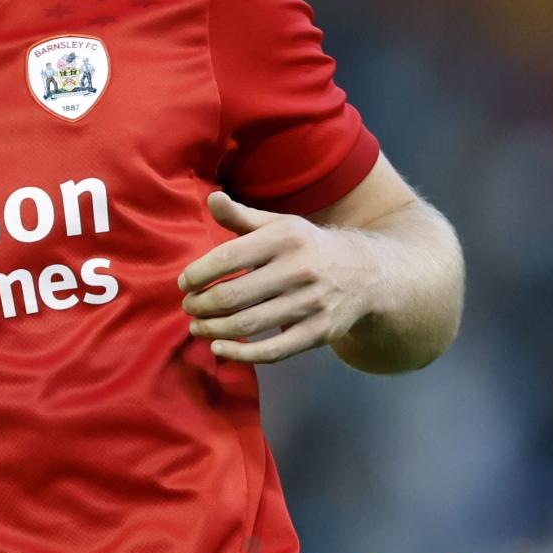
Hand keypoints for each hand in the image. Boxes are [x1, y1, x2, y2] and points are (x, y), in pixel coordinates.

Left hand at [178, 192, 375, 363]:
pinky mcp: (318, 333)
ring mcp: (311, 304)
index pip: (228, 257)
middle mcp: (300, 270)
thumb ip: (241, 216)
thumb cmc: (306, 247)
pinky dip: (240, 354)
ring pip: (247, 325)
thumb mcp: (279, 226)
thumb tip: (211, 199)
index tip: (185, 283)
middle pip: (233, 295)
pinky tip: (218, 347)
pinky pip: (272, 351)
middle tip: (189, 307)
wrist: (366, 274)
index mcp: (285, 238)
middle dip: (201, 304)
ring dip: (212, 329)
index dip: (198, 273)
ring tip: (197, 326)